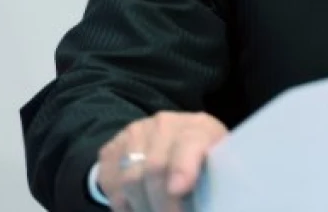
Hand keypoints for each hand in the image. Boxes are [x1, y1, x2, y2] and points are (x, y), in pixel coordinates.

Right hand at [97, 111, 227, 210]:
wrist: (178, 139)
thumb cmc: (204, 160)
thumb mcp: (217, 165)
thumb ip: (213, 178)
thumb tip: (207, 203)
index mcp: (200, 128)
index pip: (190, 143)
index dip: (183, 168)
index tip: (178, 190)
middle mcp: (166, 124)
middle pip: (155, 168)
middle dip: (162, 204)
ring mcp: (136, 133)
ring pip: (129, 179)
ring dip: (141, 206)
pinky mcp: (112, 147)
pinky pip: (110, 182)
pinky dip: (122, 204)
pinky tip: (137, 209)